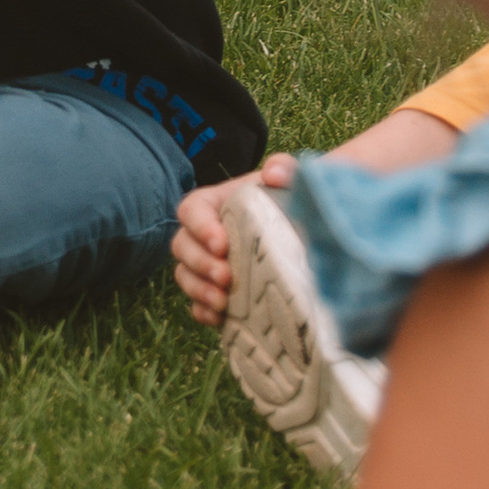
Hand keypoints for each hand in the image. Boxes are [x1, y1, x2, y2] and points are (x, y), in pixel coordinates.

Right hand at [169, 157, 291, 324]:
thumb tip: (273, 174)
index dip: (200, 227)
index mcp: (214, 204)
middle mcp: (204, 234)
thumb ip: (285, 168)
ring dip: (198, 289)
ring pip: (185, 275)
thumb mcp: (291, 181)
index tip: (222, 244)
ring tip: (222, 304)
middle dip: (199, 264)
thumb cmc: (290, 204)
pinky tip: (218, 319)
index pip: (192, 210)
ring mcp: (208, 264)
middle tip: (226, 278)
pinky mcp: (217, 291)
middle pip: (182, 246)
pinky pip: (197, 302)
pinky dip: (202, 311)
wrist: (306, 236)